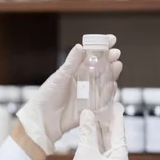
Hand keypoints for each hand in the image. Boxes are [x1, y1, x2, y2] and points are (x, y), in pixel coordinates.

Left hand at [16, 35, 122, 154]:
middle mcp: (84, 82)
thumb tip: (80, 46)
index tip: (112, 39)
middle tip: (115, 54)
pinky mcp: (91, 107)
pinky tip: (112, 85)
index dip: (102, 48)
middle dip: (110, 60)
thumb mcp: (59, 78)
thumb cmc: (47, 97)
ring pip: (105, 83)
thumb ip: (71, 64)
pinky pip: (104, 100)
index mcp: (75, 72)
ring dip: (112, 74)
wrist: (43, 120)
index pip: (91, 56)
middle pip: (102, 69)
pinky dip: (109, 93)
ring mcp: (89, 94)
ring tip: (116, 66)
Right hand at [55, 102, 129, 159]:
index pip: (119, 136)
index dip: (115, 119)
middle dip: (106, 126)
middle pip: (113, 143)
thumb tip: (88, 113)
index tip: (114, 105)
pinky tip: (88, 137)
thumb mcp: (84, 153)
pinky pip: (98, 158)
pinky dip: (93, 147)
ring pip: (104, 150)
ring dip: (98, 135)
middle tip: (101, 108)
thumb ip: (88, 132)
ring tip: (93, 118)